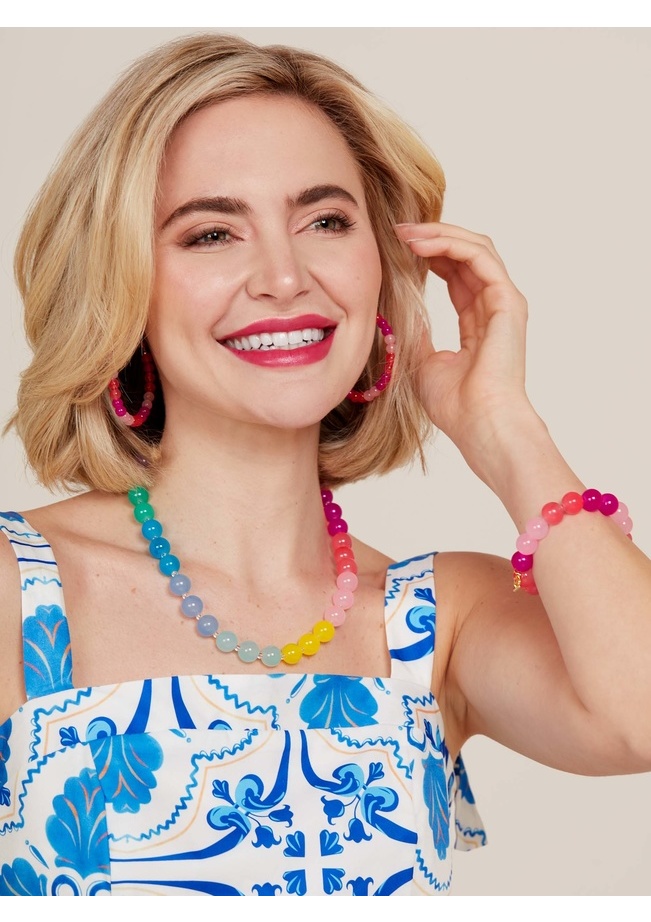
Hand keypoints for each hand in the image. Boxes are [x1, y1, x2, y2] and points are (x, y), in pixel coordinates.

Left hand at [395, 222, 535, 465]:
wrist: (479, 424)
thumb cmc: (455, 405)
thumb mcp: (421, 361)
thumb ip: (415, 333)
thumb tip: (395, 311)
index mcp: (477, 321)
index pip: (455, 274)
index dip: (429, 255)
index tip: (397, 247)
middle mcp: (494, 306)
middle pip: (466, 254)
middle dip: (432, 237)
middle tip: (398, 231)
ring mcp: (504, 302)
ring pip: (475, 247)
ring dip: (439, 234)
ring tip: (406, 233)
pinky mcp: (507, 301)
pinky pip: (479, 257)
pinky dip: (450, 243)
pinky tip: (421, 244)